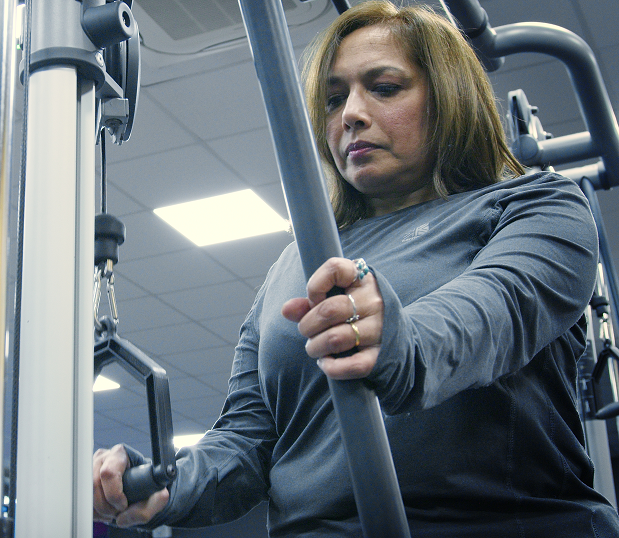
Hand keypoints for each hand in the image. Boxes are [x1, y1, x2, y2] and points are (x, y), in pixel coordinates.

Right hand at [93, 444, 168, 527]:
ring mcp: (92, 469)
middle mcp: (104, 458)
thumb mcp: (159, 494)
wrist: (142, 489)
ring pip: (86, 493)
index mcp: (121, 454)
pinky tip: (106, 512)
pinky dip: (93, 511)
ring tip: (114, 512)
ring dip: (99, 509)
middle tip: (118, 512)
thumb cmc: (149, 486)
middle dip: (106, 504)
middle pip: (94, 484)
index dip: (114, 494)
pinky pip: (82, 499)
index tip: (124, 505)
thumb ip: (152, 504)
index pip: (109, 472)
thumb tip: (123, 517)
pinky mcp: (86, 481)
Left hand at [282, 257, 383, 378]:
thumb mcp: (337, 298)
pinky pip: (353, 365)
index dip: (315, 286)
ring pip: (335, 339)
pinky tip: (326, 362)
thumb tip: (287, 310)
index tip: (314, 300)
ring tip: (315, 347)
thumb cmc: (356, 311)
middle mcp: (374, 301)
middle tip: (307, 331)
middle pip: (328, 310)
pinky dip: (332, 367)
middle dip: (307, 325)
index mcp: (362, 279)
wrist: (396, 335)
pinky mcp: (380, 355)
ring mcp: (380, 328)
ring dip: (315, 347)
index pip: (334, 269)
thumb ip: (310, 302)